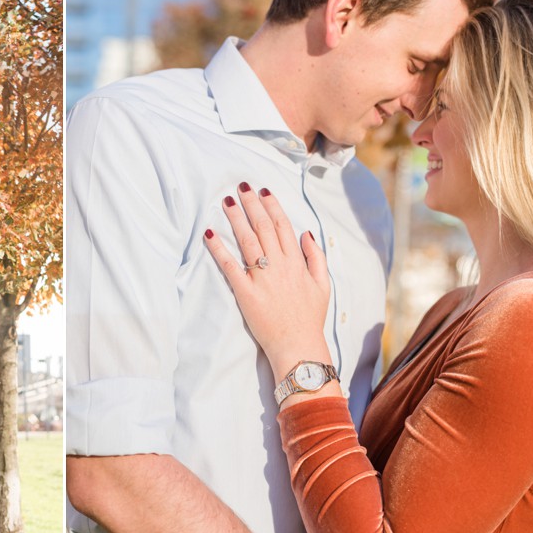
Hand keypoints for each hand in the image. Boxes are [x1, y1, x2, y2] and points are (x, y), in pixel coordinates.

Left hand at [203, 183, 329, 378]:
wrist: (298, 346)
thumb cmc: (309, 318)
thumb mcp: (322, 285)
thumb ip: (315, 257)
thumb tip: (306, 233)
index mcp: (297, 262)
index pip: (283, 226)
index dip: (272, 206)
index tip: (263, 191)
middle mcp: (280, 266)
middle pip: (264, 227)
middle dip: (252, 205)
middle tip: (240, 187)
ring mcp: (262, 278)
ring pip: (248, 241)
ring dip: (236, 219)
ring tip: (226, 202)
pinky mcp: (246, 293)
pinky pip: (230, 266)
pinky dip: (219, 249)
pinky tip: (210, 234)